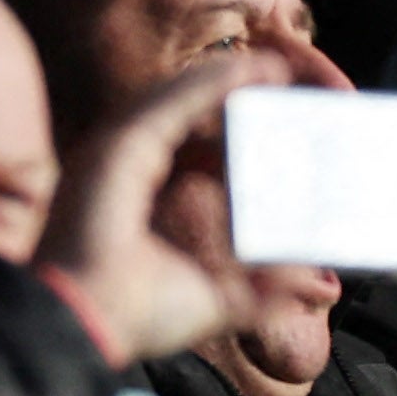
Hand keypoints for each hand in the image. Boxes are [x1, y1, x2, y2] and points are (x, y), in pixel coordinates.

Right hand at [40, 53, 267, 362]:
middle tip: (277, 81)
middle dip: (228, 92)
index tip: (271, 120)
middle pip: (182, 112)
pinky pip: (172, 100)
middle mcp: (122, 163)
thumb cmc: (137, 317)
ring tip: (271, 66)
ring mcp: (116, 150)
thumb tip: (307, 285)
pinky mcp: (120, 146)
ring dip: (225, 76)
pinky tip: (248, 70)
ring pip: (176, 97)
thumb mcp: (217, 298)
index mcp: (134, 192)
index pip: (185, 143)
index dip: (226, 126)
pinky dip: (211, 81)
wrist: (90, 329)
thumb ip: (260, 290)